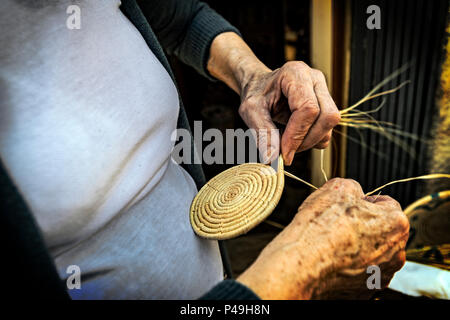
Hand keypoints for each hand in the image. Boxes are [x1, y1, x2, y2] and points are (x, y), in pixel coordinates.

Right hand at [237, 178, 408, 299]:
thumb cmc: (319, 229)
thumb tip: (353, 192)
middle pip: (380, 230)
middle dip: (361, 225)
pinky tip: (330, 260)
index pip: (385, 203)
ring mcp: (381, 275)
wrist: (302, 266)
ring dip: (356, 247)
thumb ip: (353, 186)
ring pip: (371, 253)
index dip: (362, 201)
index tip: (346, 206)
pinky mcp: (365, 291)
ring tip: (331, 243)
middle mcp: (396, 253)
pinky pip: (360, 272)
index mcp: (395, 223)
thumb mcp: (336, 188)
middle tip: (337, 224)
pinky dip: (348, 265)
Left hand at [239, 61, 339, 164]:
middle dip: (307, 140)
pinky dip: (313, 139)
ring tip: (287, 143)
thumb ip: (262, 133)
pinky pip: (328, 129)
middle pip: (327, 116)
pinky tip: (295, 138)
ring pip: (329, 124)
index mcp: (296, 74)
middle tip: (286, 152)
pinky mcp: (326, 104)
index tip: (284, 153)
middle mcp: (315, 79)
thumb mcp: (250, 111)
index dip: (297, 135)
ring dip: (310, 141)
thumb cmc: (255, 94)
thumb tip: (271, 159)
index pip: (308, 108)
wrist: (260, 86)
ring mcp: (324, 90)